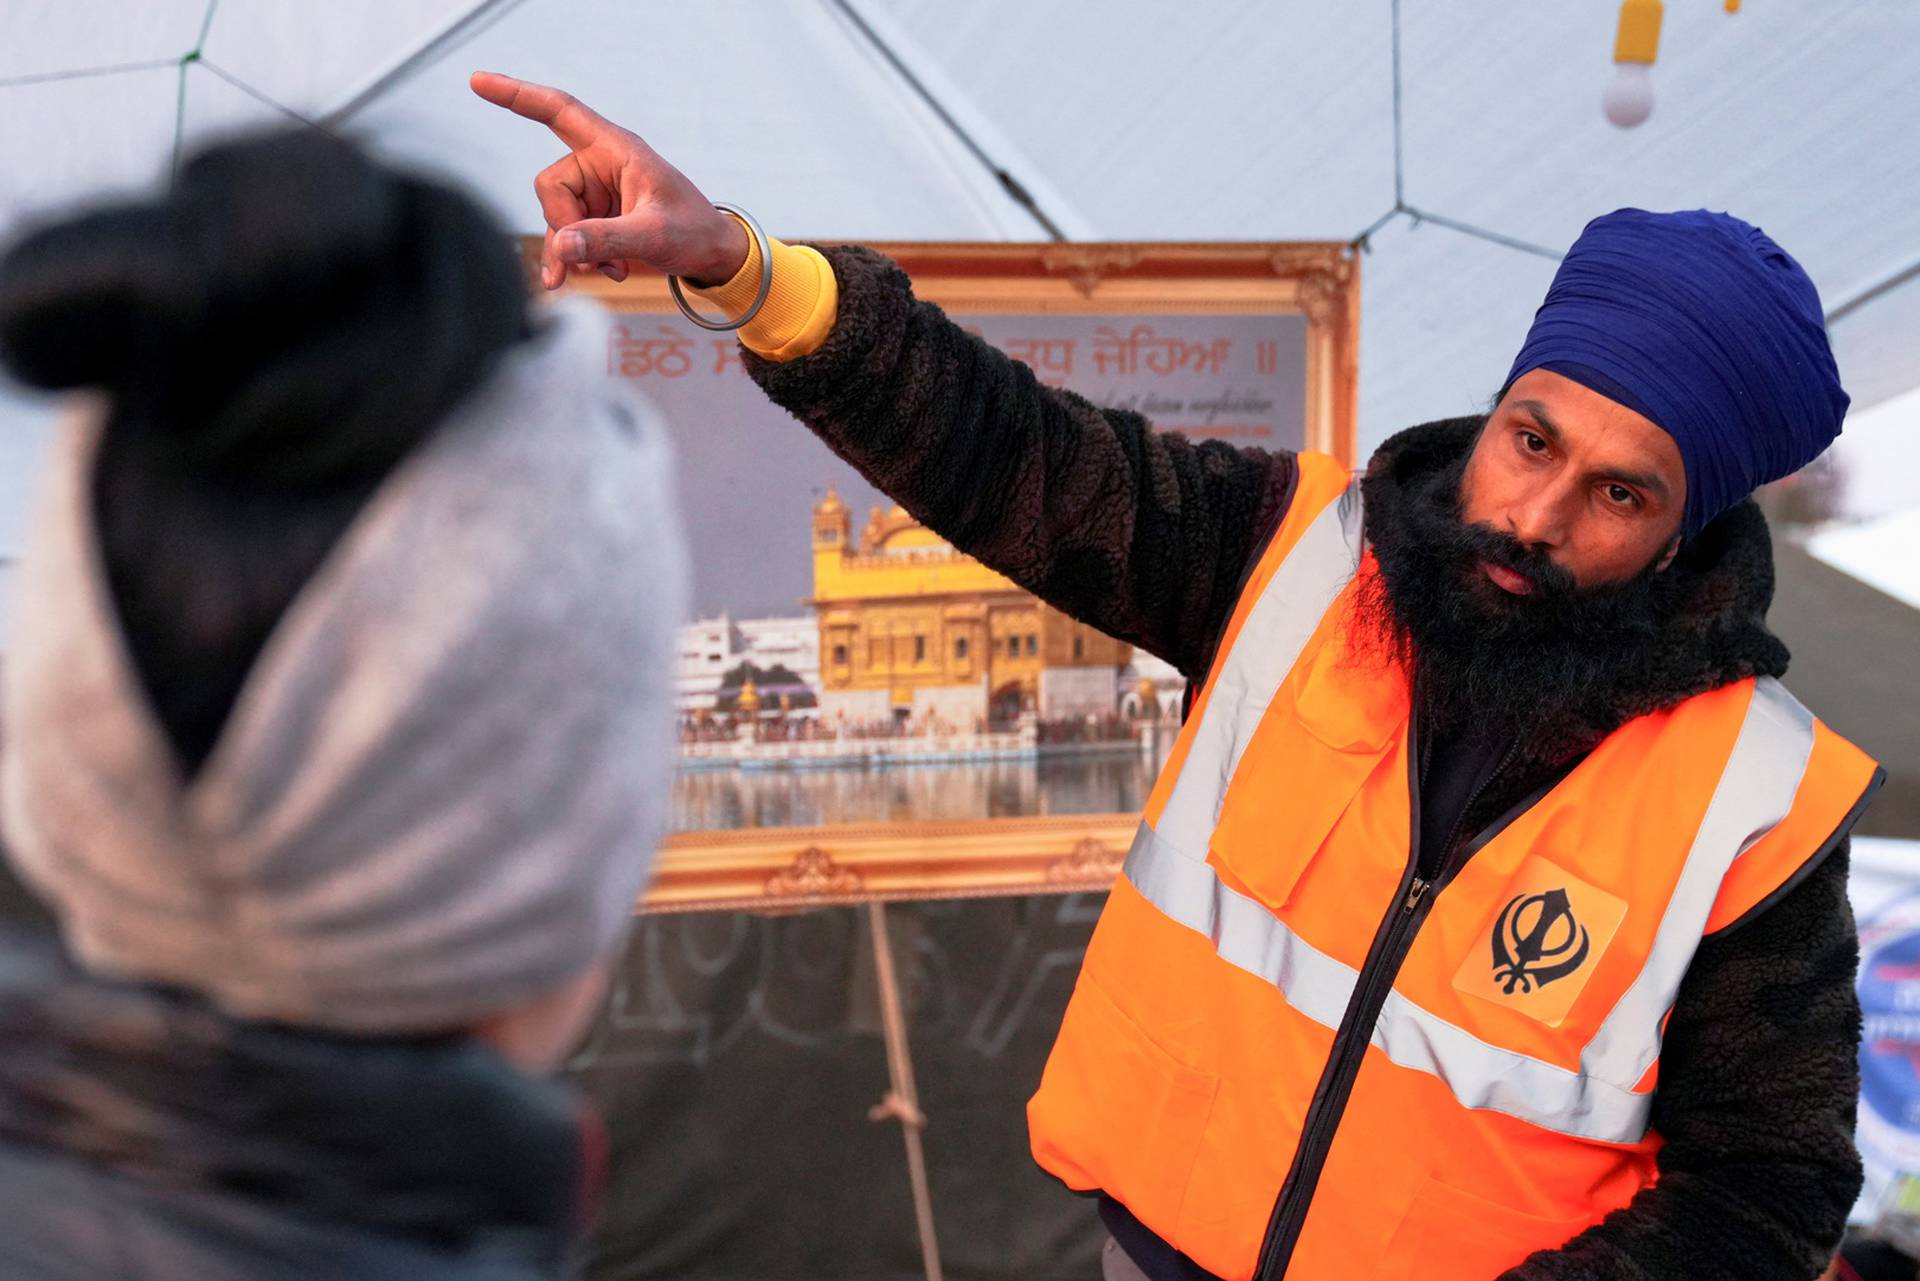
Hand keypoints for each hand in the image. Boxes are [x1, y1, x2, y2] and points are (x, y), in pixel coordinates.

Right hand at [470, 71, 749, 290]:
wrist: (710, 254)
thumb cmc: (693, 232)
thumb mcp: (654, 236)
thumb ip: (607, 239)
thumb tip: (561, 248)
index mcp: (616, 149)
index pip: (558, 112)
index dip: (517, 96)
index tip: (479, 82)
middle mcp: (600, 164)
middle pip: (550, 186)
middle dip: (566, 226)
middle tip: (598, 258)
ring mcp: (595, 191)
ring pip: (555, 216)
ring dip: (577, 249)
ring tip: (612, 268)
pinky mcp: (594, 216)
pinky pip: (566, 235)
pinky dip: (579, 257)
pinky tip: (604, 271)